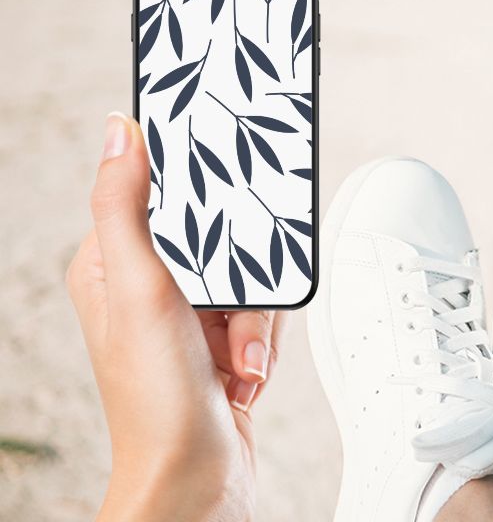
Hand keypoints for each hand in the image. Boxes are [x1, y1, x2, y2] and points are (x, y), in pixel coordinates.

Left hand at [66, 112, 285, 520]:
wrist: (197, 481)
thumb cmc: (156, 401)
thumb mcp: (139, 289)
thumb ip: (125, 206)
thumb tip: (118, 130)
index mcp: (111, 263)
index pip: (159, 194)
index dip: (197, 193)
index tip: (224, 190)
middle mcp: (148, 286)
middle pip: (221, 237)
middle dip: (240, 283)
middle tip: (228, 320)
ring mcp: (187, 315)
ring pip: (249, 275)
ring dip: (255, 322)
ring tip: (236, 360)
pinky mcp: (221, 339)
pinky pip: (263, 311)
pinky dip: (263, 342)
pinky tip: (244, 373)